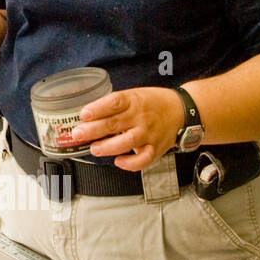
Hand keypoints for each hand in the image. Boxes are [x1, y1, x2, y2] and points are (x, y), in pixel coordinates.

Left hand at [68, 87, 183, 170]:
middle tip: (78, 135)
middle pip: (115, 123)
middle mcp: (141, 117)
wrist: (181, 111)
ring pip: (127, 142)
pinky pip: (142, 160)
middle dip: (93, 130)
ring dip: (107, 147)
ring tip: (94, 149)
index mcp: (134, 100)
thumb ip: (114, 105)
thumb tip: (87, 117)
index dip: (97, 108)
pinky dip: (129, 163)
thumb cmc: (153, 103)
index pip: (114, 102)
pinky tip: (118, 161)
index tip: (83, 114)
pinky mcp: (155, 149)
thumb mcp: (135, 95)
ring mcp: (148, 134)